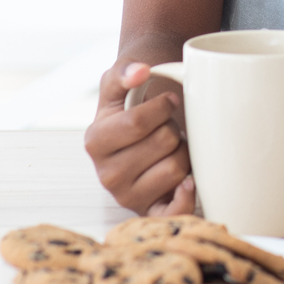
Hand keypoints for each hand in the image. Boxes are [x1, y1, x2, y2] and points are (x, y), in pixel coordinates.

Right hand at [84, 61, 194, 215]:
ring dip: (184, 152)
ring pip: (176, 168)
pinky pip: (173, 212)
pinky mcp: (150, 212)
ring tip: (171, 149)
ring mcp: (127, 196)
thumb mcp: (120, 83)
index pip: (138, 122)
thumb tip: (140, 71)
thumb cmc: (131, 108)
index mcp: (95, 142)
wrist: (141, 133)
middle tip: (167, 129)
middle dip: (173, 129)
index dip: (162, 106)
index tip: (169, 101)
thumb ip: (124, 71)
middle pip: (163, 143)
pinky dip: (186, 196)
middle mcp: (106, 174)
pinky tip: (188, 180)